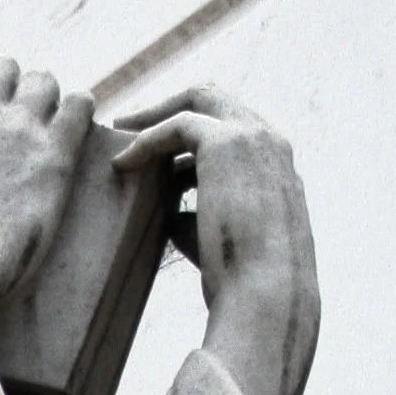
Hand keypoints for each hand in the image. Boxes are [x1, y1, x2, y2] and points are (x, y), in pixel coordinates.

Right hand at [0, 55, 93, 325]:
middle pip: (4, 67)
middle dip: (4, 89)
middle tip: (4, 124)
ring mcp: (21, 130)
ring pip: (44, 82)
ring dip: (41, 99)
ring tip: (37, 129)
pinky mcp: (55, 155)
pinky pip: (80, 106)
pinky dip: (77, 110)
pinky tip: (68, 132)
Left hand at [109, 85, 319, 394]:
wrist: (265, 295)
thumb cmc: (242, 284)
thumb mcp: (219, 242)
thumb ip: (195, 218)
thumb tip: (165, 215)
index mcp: (277, 166)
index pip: (233, 127)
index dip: (192, 132)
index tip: (157, 148)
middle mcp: (272, 143)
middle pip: (218, 99)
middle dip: (171, 106)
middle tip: (129, 124)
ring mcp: (254, 137)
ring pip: (199, 101)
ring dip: (155, 115)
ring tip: (118, 135)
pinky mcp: (227, 143)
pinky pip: (179, 125)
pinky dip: (147, 138)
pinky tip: (122, 162)